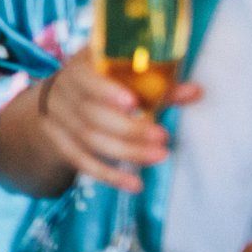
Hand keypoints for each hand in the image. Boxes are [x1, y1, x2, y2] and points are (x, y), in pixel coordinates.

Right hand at [28, 48, 199, 192]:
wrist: (62, 96)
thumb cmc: (104, 79)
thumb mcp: (124, 73)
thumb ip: (157, 82)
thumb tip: (195, 91)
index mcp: (80, 67)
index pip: (86, 78)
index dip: (106, 91)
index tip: (134, 103)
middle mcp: (63, 91)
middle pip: (91, 114)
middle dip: (129, 129)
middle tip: (162, 137)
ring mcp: (57, 119)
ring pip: (89, 140)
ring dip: (126, 151)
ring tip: (159, 156)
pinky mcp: (59, 143)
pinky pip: (82, 162)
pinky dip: (109, 175)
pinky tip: (134, 184)